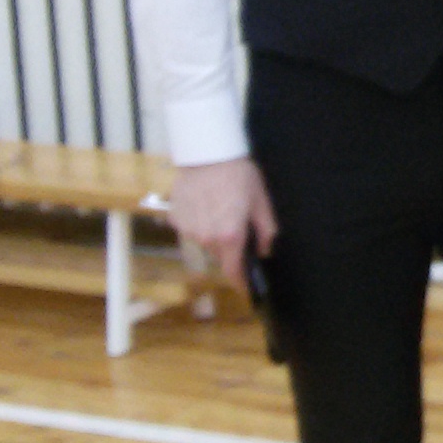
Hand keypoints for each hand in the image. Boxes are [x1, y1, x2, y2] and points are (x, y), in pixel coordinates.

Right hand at [169, 158, 276, 288]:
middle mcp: (206, 238)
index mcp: (230, 236)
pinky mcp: (176, 219)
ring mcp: (188, 230)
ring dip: (214, 233)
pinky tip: (205, 203)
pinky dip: (199, 222)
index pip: (233, 271)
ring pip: (205, 242)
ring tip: (220, 208)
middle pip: (221, 254)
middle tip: (238, 222)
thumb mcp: (261, 201)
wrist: (206, 153)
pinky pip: (191, 229)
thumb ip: (266, 230)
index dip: (241, 282)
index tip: (248, 288)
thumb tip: (264, 250)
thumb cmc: (238, 175)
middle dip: (231, 246)